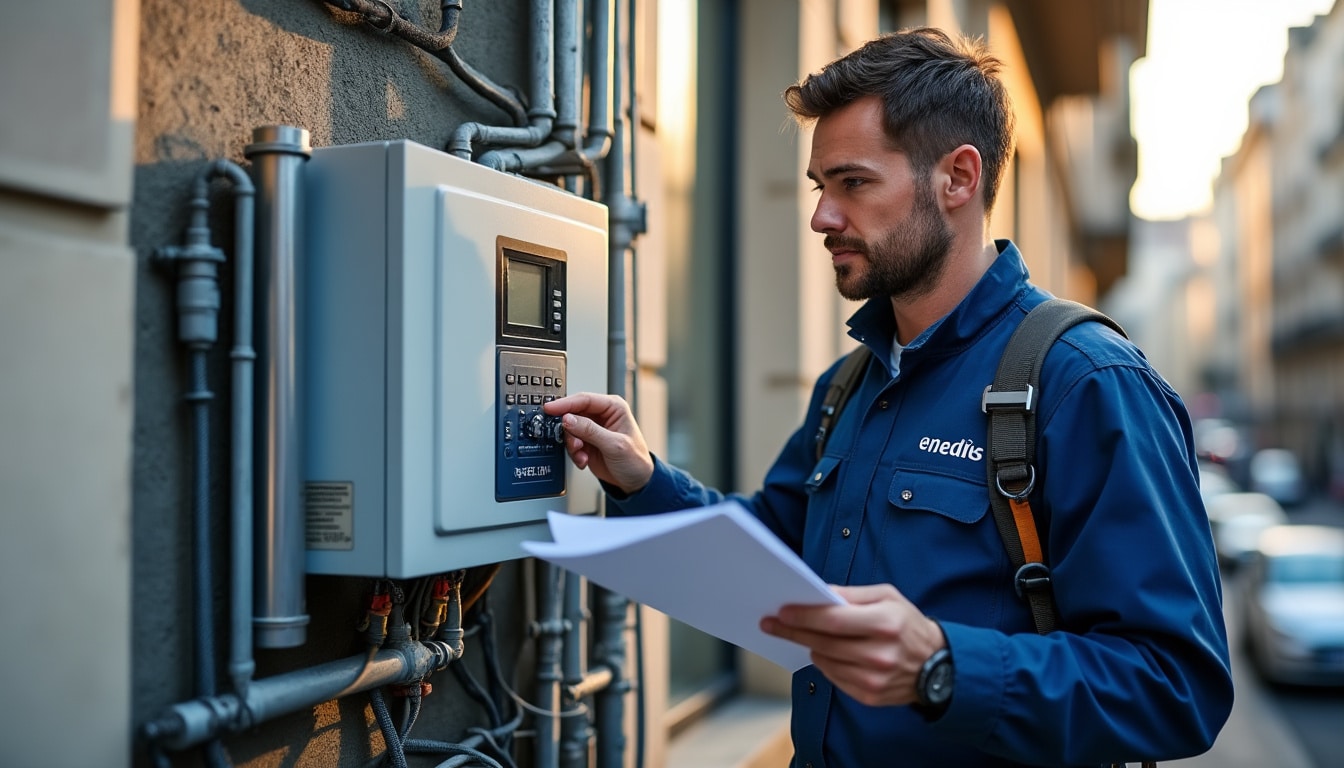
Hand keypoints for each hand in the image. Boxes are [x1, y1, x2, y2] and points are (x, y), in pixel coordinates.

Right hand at [543, 392, 654, 494]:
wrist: (635, 482)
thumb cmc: (635, 460)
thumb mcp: (614, 444)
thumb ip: (590, 431)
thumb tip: (568, 419)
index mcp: (613, 407)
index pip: (585, 399)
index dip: (566, 403)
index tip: (551, 409)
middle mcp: (601, 416)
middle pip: (573, 413)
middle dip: (570, 430)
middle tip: (574, 442)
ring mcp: (592, 429)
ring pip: (569, 430)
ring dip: (572, 444)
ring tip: (582, 454)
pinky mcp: (586, 442)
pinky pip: (570, 443)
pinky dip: (574, 453)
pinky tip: (584, 459)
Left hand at [760, 584, 945, 706]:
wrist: (938, 666)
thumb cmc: (908, 625)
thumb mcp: (889, 597)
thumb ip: (853, 594)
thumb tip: (820, 594)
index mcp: (886, 624)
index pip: (834, 621)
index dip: (804, 616)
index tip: (782, 611)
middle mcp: (880, 655)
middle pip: (824, 642)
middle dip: (794, 631)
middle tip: (771, 623)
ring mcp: (874, 679)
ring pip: (825, 661)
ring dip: (811, 646)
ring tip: (802, 634)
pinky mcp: (870, 696)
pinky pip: (834, 678)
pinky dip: (825, 663)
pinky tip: (825, 652)